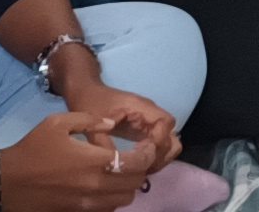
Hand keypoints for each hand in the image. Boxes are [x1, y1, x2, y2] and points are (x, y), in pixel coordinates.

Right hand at [0, 112, 152, 211]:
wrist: (8, 180)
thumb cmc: (33, 148)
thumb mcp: (58, 123)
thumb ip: (90, 121)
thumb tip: (113, 124)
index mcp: (94, 162)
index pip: (138, 163)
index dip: (148, 154)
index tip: (147, 147)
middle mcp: (96, 187)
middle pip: (136, 184)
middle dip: (140, 170)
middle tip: (133, 158)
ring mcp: (88, 205)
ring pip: (124, 200)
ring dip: (127, 186)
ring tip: (118, 173)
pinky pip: (107, 210)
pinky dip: (112, 199)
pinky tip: (103, 187)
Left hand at [48, 80, 179, 177]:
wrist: (86, 90)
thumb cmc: (89, 102)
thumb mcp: (91, 122)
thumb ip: (104, 142)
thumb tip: (116, 164)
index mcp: (141, 107)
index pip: (166, 123)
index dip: (160, 141)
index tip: (144, 154)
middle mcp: (150, 114)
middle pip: (172, 136)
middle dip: (162, 154)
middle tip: (144, 166)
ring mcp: (149, 122)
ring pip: (169, 142)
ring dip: (160, 157)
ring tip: (142, 168)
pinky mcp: (144, 129)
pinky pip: (158, 144)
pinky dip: (154, 156)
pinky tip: (138, 164)